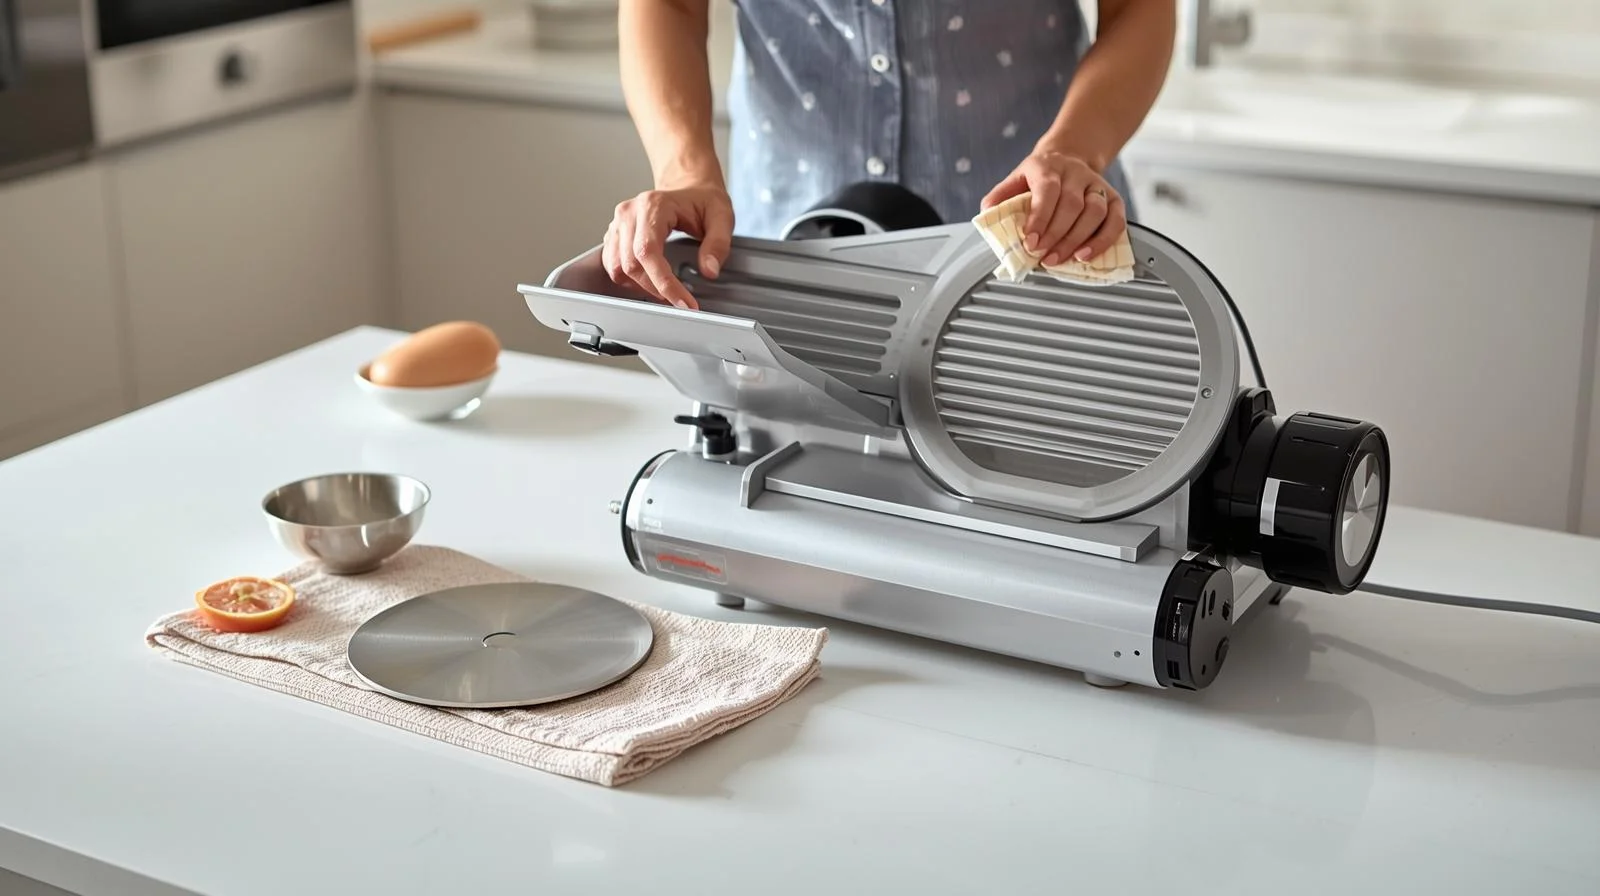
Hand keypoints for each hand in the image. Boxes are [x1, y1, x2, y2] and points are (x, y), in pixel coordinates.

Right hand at [603, 182, 733, 309]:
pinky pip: (613, 265)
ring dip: (641, 287)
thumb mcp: (721, 217)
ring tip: (666, 292)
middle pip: (630, 264)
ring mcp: (619, 223)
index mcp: (653, 205)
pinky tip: (650, 282)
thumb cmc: (702, 199)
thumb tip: (709, 270)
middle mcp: (630, 213)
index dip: (664, 283)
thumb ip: (718, 244)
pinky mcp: (615, 234)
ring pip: (617, 268)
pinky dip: (630, 280)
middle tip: (681, 301)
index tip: (683, 302)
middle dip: (656, 289)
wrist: (689, 187)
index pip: (648, 251)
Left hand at [982, 149, 1125, 266]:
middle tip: (1042, 256)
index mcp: (1047, 167)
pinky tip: (1086, 256)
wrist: (1069, 157)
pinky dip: (1103, 241)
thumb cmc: (1038, 177)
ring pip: (1095, 212)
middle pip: (1072, 204)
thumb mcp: (1015, 180)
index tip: (1030, 242)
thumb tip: (986, 215)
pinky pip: (1116, 220)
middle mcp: (1075, 173)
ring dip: (1077, 240)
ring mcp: (1097, 184)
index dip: (1040, 218)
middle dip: (1056, 235)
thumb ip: (998, 198)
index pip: (1047, 191)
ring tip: (1060, 259)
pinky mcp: (1113, 198)